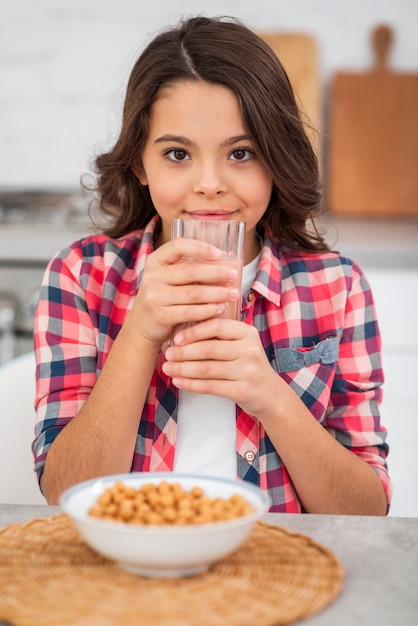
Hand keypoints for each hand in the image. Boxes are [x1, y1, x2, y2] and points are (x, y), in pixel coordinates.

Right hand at [126, 239, 239, 346]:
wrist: (142, 325)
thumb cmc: (164, 297)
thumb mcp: (169, 278)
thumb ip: (189, 269)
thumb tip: (226, 262)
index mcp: (156, 261)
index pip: (178, 246)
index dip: (200, 247)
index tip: (220, 254)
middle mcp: (152, 276)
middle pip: (190, 270)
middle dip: (216, 273)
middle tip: (234, 275)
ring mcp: (154, 296)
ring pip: (193, 293)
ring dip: (217, 293)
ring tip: (233, 293)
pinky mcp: (160, 316)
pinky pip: (190, 312)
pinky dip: (208, 310)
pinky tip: (221, 308)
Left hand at [162, 317, 280, 418]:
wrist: (270, 395)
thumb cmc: (248, 366)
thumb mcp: (241, 345)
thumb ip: (220, 336)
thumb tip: (181, 334)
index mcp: (247, 333)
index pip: (216, 325)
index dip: (193, 331)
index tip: (176, 338)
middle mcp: (249, 349)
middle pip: (208, 348)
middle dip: (183, 352)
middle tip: (167, 354)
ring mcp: (248, 371)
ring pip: (207, 368)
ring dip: (183, 369)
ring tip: (168, 368)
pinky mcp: (243, 390)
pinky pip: (210, 386)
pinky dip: (191, 384)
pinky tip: (178, 382)